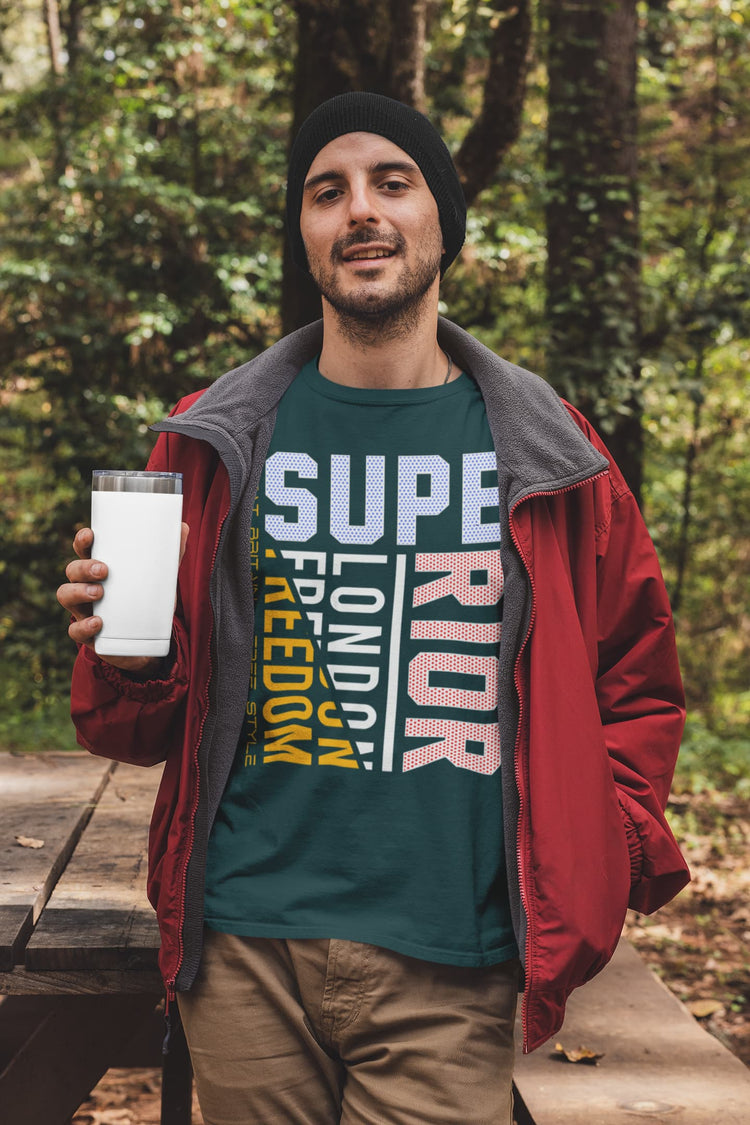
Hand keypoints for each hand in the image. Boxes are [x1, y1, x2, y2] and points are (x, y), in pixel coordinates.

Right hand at [57, 523, 189, 675]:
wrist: (147, 642)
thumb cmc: (146, 600)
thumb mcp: (160, 578)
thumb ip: (171, 554)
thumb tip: (184, 527)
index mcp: (100, 568)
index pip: (84, 550)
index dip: (82, 541)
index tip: (91, 535)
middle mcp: (86, 586)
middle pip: (72, 571)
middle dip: (84, 567)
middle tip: (104, 570)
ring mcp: (84, 610)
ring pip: (66, 595)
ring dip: (78, 592)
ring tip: (98, 592)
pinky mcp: (88, 634)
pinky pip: (75, 630)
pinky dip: (84, 626)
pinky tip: (98, 622)